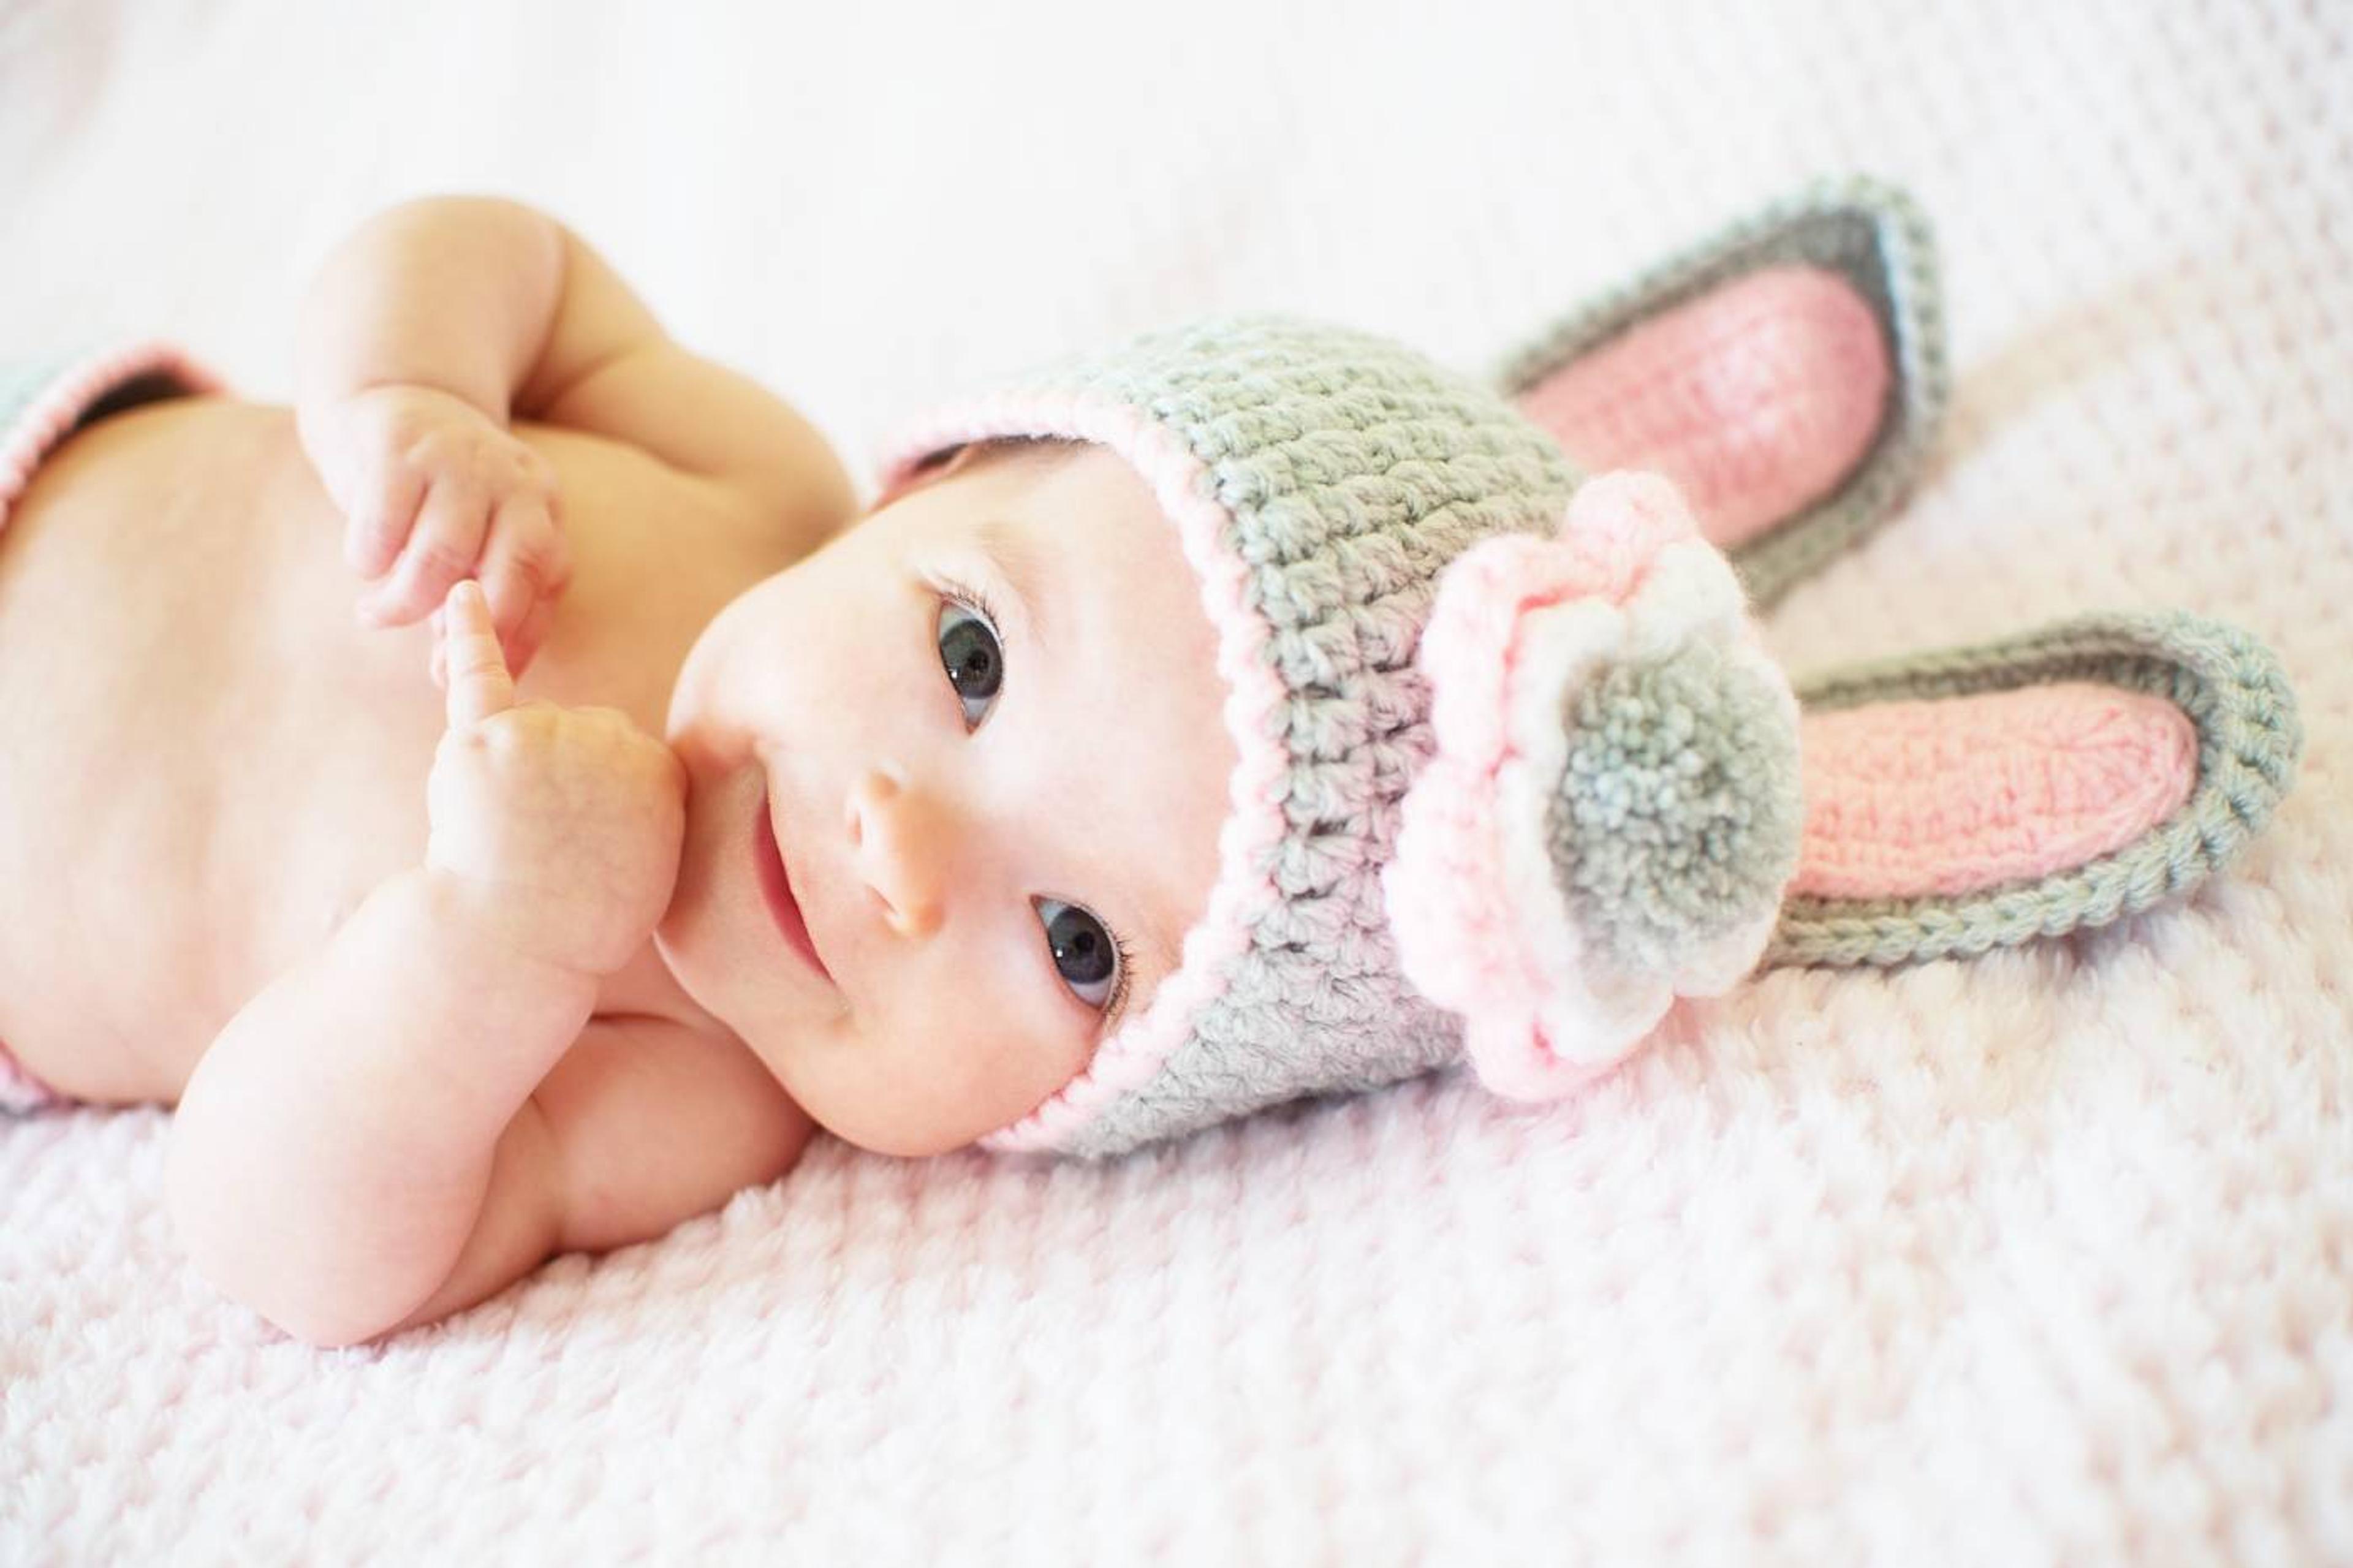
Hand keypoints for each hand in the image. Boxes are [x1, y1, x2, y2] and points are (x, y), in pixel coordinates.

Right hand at [314, 383, 570, 676]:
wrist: (393, 395)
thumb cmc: (435, 495)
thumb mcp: (476, 539)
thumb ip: (476, 599)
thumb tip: (449, 674)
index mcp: (541, 505)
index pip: (548, 578)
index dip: (520, 635)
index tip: (489, 675)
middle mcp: (512, 478)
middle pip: (511, 568)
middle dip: (472, 627)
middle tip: (433, 659)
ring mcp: (459, 458)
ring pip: (444, 553)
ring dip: (405, 601)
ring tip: (375, 615)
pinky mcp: (398, 445)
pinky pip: (385, 525)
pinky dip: (369, 559)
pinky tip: (363, 565)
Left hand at [424, 581, 683, 977]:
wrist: (511, 945)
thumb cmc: (581, 916)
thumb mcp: (653, 863)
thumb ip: (652, 802)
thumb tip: (637, 768)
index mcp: (660, 768)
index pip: (627, 754)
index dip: (603, 802)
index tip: (594, 848)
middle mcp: (610, 737)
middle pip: (581, 732)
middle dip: (562, 779)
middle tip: (548, 848)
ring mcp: (546, 732)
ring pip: (531, 727)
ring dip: (514, 772)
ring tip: (510, 836)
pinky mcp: (482, 739)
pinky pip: (478, 674)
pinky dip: (468, 633)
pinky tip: (461, 595)